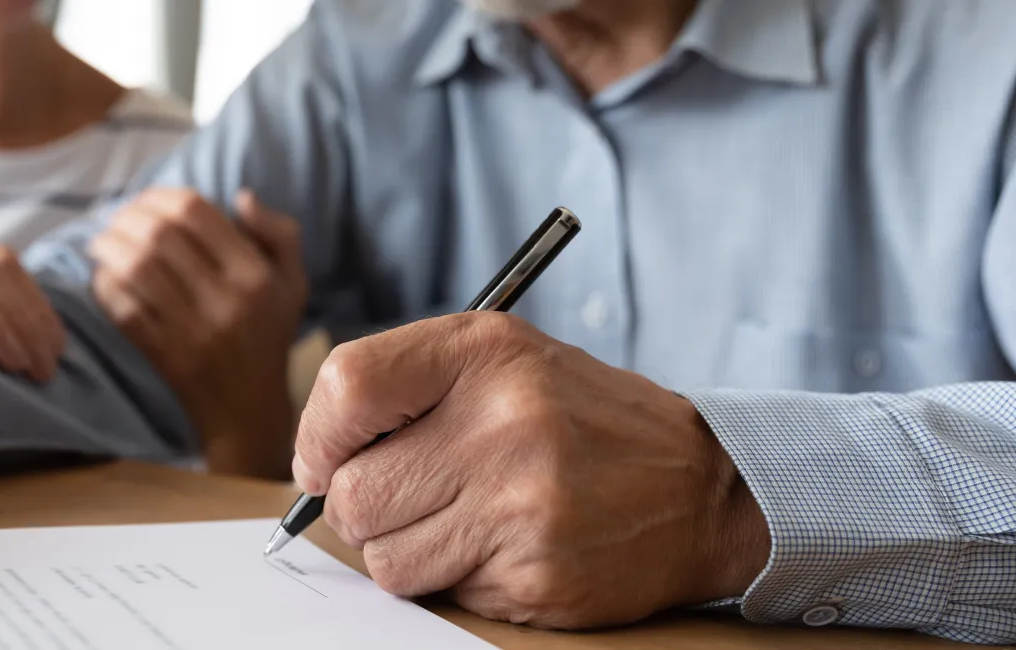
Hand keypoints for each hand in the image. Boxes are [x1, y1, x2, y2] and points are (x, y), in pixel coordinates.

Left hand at [89, 188, 307, 478]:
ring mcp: (194, 331)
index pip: (196, 212)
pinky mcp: (166, 356)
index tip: (145, 200)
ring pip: (136, 269)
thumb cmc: (268, 336)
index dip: (160, 196)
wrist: (249, 412)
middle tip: (115, 219)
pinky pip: (124, 309)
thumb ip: (278, 234)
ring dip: (109, 247)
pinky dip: (105, 286)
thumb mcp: (292, 283)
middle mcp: (226, 300)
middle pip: (160, 235)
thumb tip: (241, 196)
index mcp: (255, 275)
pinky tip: (102, 277)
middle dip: (127, 217)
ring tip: (100, 243)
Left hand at [292, 313, 769, 628]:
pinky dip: (455, 579)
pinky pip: (439, 593)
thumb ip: (403, 387)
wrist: (702, 487)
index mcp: (485, 353)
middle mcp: (504, 423)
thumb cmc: (579, 420)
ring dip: (405, 551)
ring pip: (385, 558)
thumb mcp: (501, 361)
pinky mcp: (536, 574)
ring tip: (462, 520)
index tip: (326, 459)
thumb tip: (313, 461)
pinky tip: (502, 547)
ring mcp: (522, 504)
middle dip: (361, 507)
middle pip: (353, 493)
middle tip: (406, 497)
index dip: (318, 436)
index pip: (347, 388)